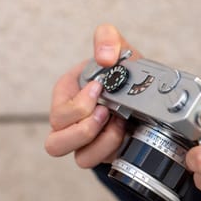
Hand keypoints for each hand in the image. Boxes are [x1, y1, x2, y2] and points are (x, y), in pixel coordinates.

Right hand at [44, 24, 141, 167]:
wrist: (144, 93)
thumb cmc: (123, 72)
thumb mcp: (118, 48)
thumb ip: (107, 39)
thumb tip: (104, 57)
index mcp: (66, 95)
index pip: (58, 111)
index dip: (78, 105)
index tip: (100, 88)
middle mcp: (70, 122)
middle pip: (56, 142)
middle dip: (86, 128)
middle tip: (108, 110)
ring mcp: (85, 140)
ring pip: (76, 157)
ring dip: (100, 143)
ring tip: (118, 123)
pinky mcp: (101, 151)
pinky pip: (94, 162)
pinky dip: (110, 149)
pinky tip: (124, 133)